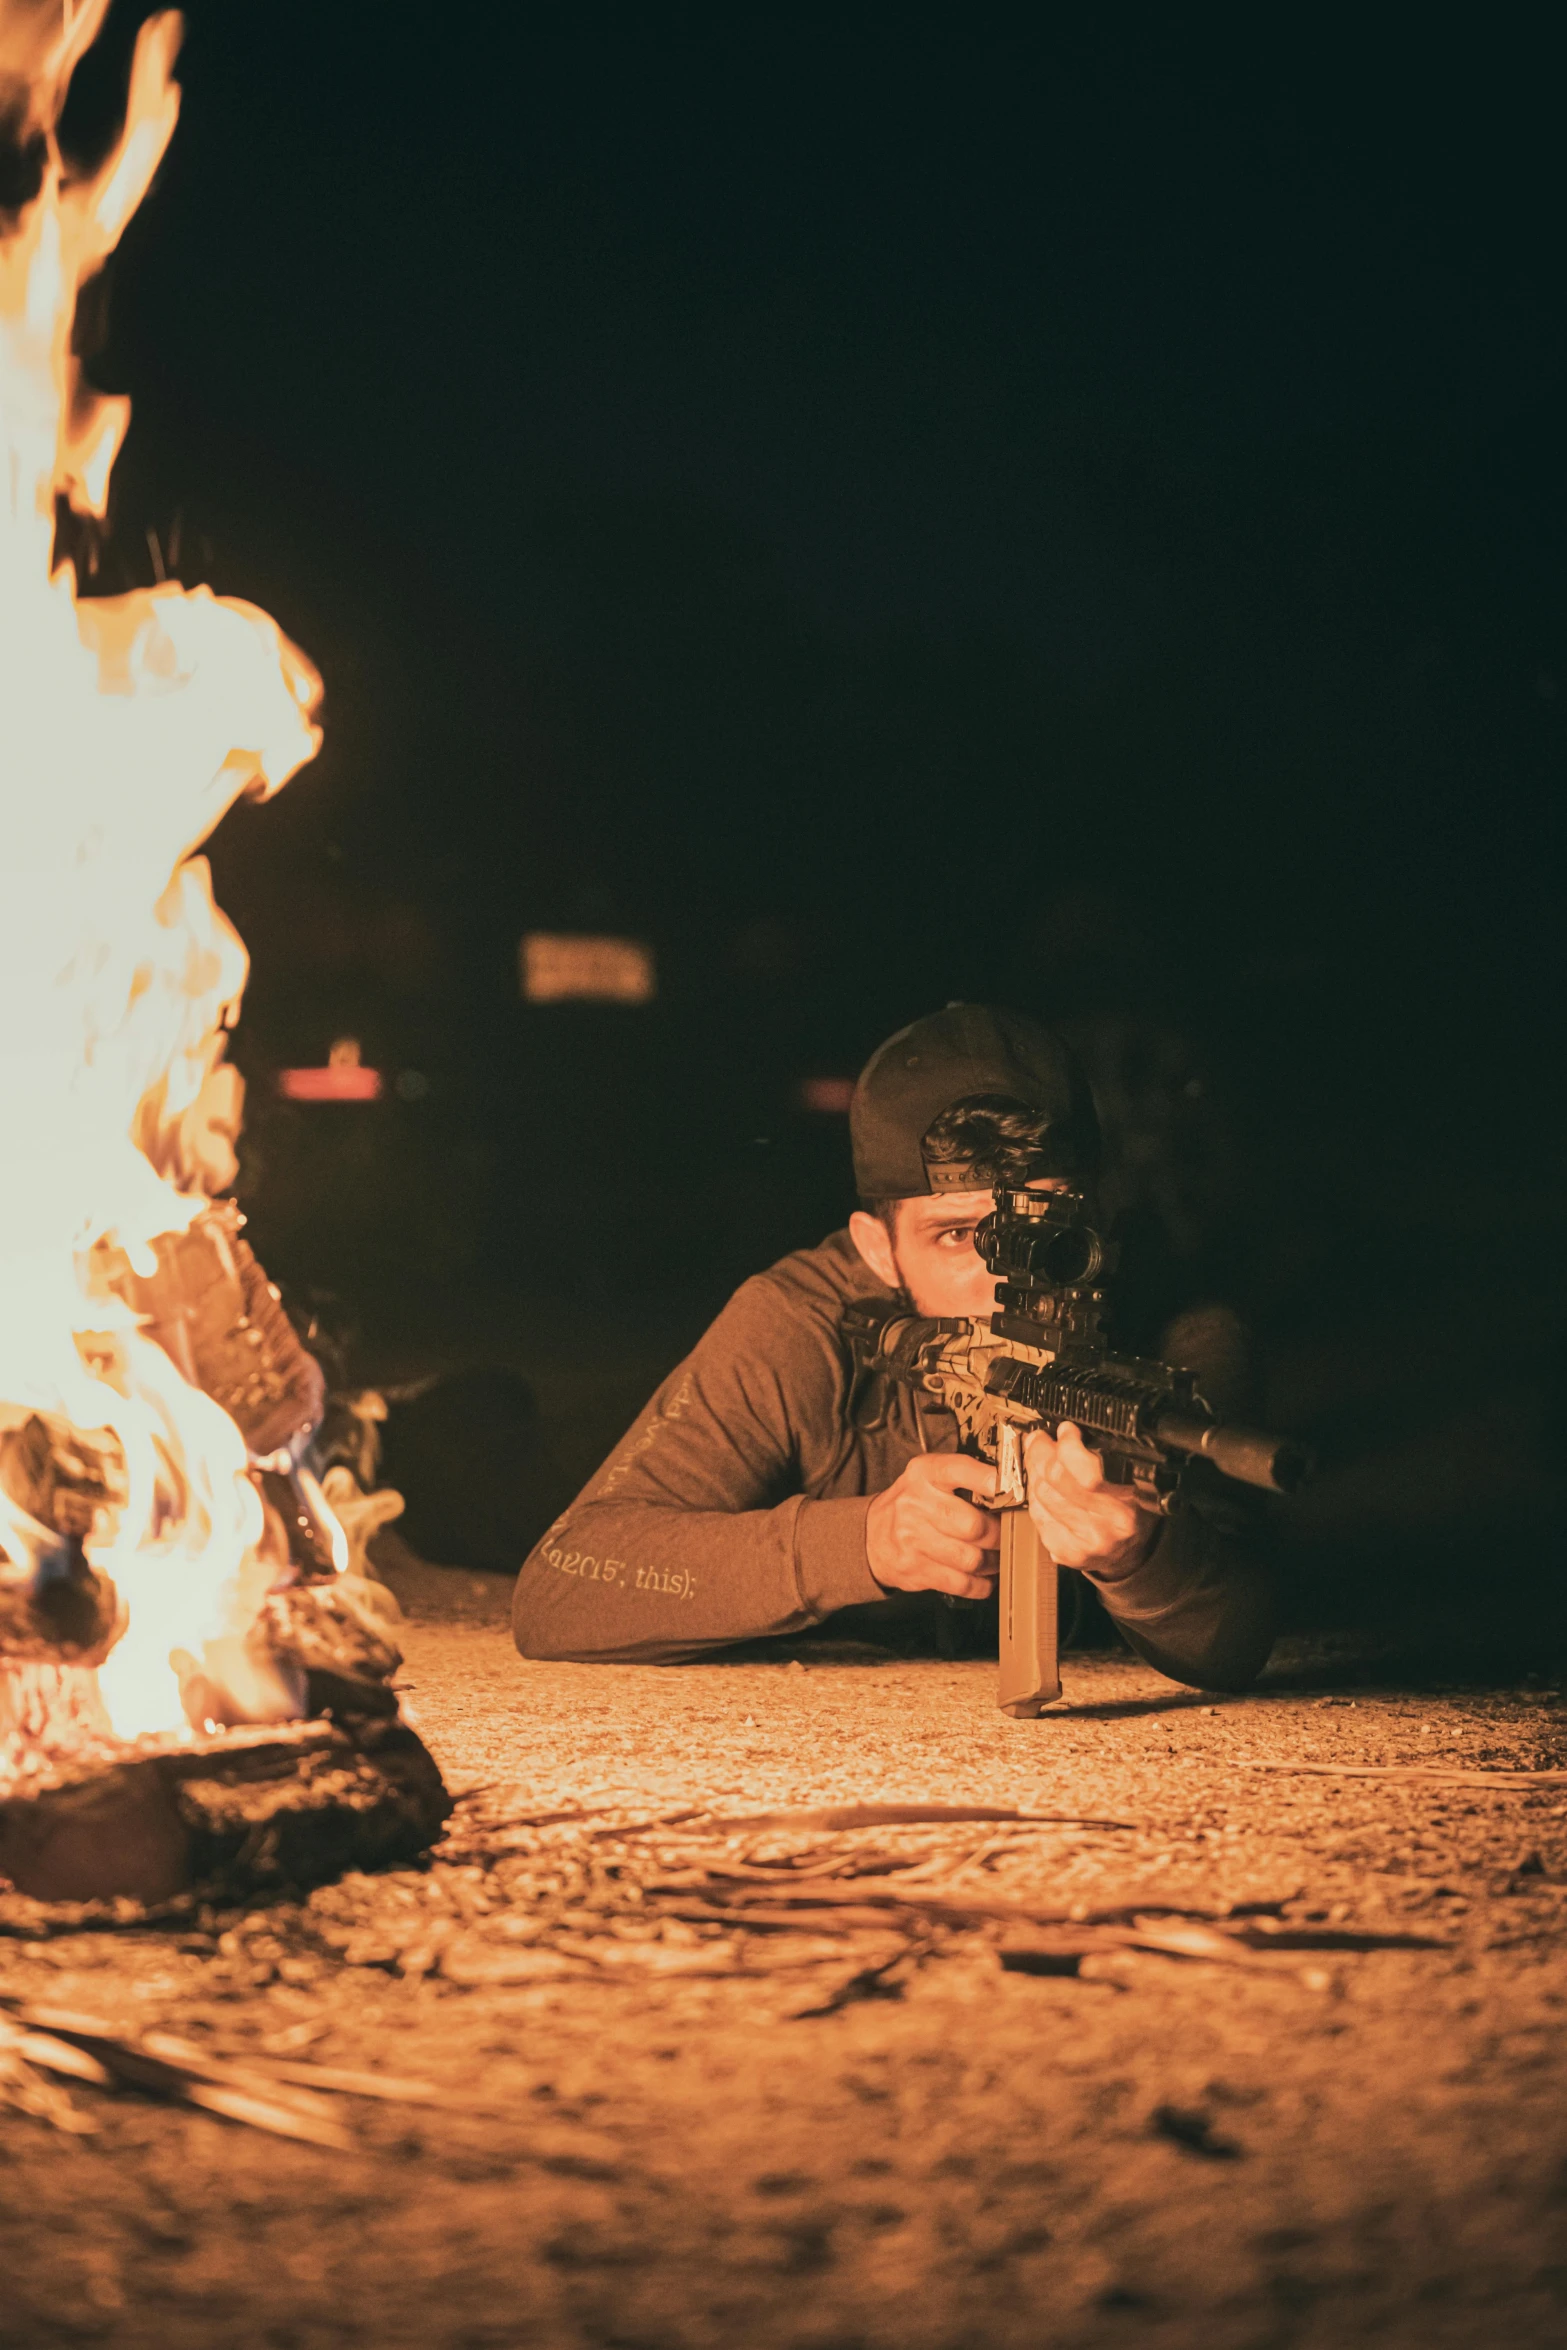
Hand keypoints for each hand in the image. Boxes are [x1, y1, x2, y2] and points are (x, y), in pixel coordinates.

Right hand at [866, 1453, 1000, 1598]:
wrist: (872, 1535)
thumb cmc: (914, 1503)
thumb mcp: (929, 1477)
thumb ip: (965, 1476)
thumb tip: (1013, 1486)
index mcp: (924, 1473)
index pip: (958, 1470)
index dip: (988, 1480)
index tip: (1013, 1489)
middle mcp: (916, 1504)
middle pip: (974, 1526)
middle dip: (999, 1534)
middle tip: (1007, 1534)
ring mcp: (913, 1540)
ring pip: (972, 1559)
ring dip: (993, 1562)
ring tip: (997, 1557)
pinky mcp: (915, 1571)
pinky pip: (962, 1584)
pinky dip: (981, 1584)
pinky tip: (984, 1577)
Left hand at [1024, 1423, 1158, 1580]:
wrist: (1129, 1553)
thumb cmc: (1133, 1511)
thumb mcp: (1134, 1481)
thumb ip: (1106, 1458)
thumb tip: (1068, 1433)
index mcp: (1128, 1506)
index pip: (1087, 1474)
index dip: (1069, 1446)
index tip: (1066, 1431)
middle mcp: (1106, 1528)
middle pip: (1056, 1479)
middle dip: (1042, 1452)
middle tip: (1041, 1439)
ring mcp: (1082, 1543)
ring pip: (1041, 1494)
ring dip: (1035, 1472)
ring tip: (1040, 1460)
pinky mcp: (1063, 1551)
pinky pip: (1036, 1514)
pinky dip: (1035, 1496)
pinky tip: (1043, 1487)